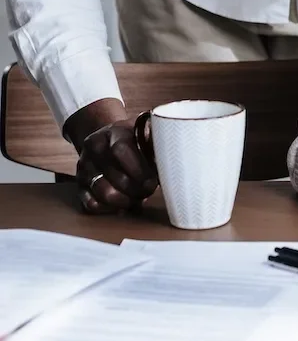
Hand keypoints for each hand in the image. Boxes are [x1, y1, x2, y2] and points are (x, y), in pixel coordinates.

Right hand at [65, 99, 157, 213]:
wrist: (108, 139)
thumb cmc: (135, 140)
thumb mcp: (146, 132)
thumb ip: (157, 141)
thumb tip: (176, 155)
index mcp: (114, 132)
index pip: (121, 150)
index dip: (139, 170)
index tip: (153, 182)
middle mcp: (95, 147)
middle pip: (115, 177)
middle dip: (136, 190)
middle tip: (148, 191)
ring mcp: (84, 166)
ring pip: (102, 192)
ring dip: (124, 201)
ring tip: (137, 199)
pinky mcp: (79, 185)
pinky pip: (90, 204)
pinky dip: (109, 209)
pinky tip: (121, 204)